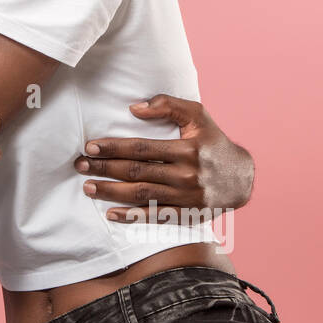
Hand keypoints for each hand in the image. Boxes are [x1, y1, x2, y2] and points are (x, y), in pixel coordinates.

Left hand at [74, 94, 253, 221]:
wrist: (242, 178)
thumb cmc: (213, 141)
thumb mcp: (197, 115)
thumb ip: (168, 105)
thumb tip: (134, 108)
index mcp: (187, 149)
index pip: (142, 148)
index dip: (114, 148)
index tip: (90, 147)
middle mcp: (186, 174)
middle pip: (137, 172)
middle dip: (105, 168)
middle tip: (80, 165)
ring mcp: (186, 197)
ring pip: (141, 194)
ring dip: (111, 192)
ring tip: (88, 187)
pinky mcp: (187, 213)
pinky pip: (155, 215)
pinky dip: (132, 217)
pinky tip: (111, 214)